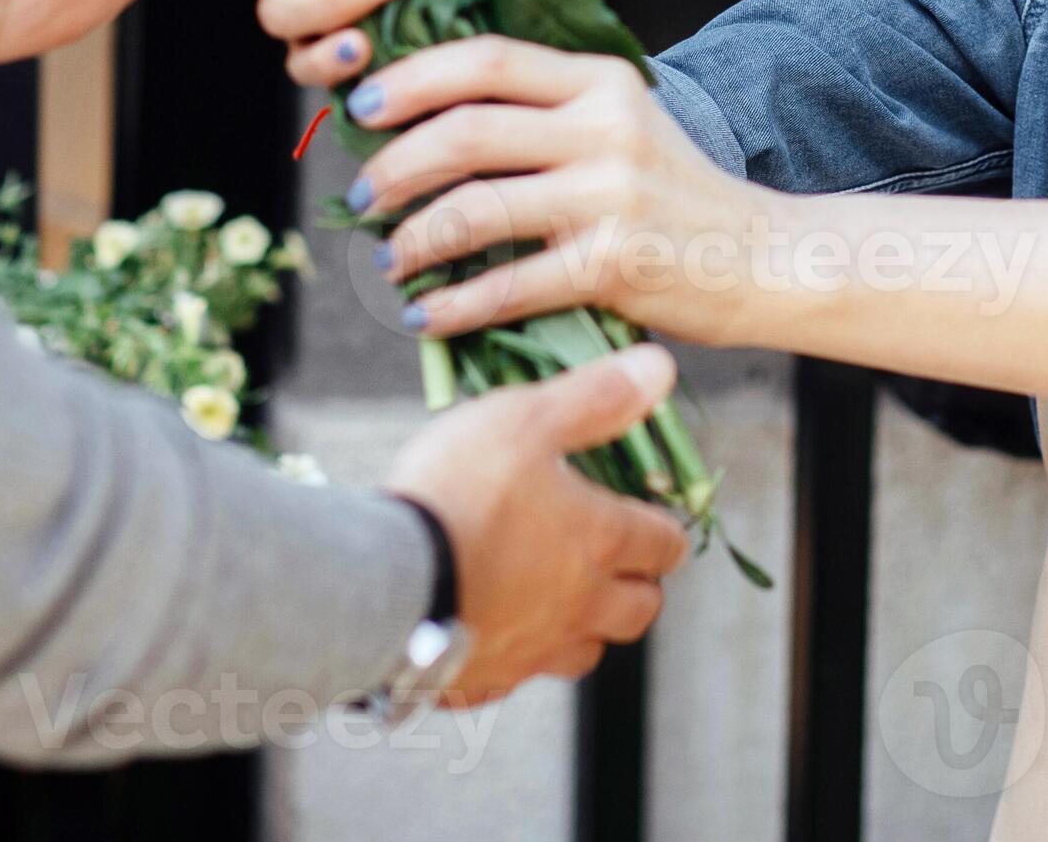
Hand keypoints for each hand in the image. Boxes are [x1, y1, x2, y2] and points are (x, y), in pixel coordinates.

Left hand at [347, 36, 769, 346]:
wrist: (764, 257)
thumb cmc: (676, 198)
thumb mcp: (622, 127)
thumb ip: (547, 115)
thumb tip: (427, 126)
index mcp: (600, 81)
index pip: (487, 59)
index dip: (411, 78)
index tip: (361, 107)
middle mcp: (605, 127)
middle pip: (464, 130)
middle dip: (393, 167)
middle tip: (361, 198)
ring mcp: (611, 195)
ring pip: (475, 208)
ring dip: (413, 238)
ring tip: (390, 259)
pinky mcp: (614, 263)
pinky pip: (508, 284)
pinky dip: (454, 305)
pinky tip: (428, 317)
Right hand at [381, 343, 691, 704]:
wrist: (383, 580)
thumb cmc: (458, 492)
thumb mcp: (526, 420)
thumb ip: (594, 398)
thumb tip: (660, 368)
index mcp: (599, 542)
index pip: (665, 544)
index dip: (664, 530)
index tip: (651, 518)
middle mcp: (579, 605)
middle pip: (640, 611)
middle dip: (637, 585)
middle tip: (614, 561)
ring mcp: (533, 650)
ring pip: (586, 652)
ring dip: (585, 626)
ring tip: (558, 597)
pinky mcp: (485, 680)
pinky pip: (518, 676)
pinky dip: (518, 656)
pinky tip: (492, 630)